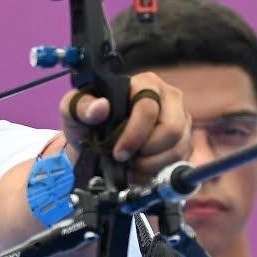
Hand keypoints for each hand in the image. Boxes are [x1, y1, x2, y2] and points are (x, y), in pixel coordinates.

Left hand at [59, 72, 191, 179]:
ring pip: (178, 149)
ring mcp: (180, 121)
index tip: (118, 152)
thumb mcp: (74, 110)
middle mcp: (168, 99)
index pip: (149, 108)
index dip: (134, 135)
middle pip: (172, 130)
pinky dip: (157, 172)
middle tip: (126, 159)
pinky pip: (179, 162)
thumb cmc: (87, 123)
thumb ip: (82, 106)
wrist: (92, 145)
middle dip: (147, 152)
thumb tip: (100, 107)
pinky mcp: (182, 142)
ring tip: (131, 165)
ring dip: (151, 165)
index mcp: (145, 84)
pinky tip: (140, 170)